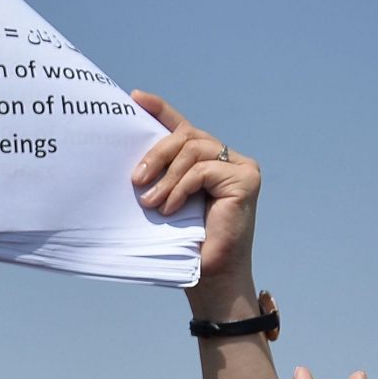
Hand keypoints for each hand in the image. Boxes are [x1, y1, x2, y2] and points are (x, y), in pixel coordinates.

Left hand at [131, 92, 260, 310]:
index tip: (135, 98)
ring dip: (167, 176)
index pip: (182, 129)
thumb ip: (159, 179)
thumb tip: (131, 164)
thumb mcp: (165, 205)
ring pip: (194, 149)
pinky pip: (203, 169)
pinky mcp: (246, 178)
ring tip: (152, 203)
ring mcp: (241, 166)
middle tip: (136, 180)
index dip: (161, 110)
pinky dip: (182, 187)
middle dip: (156, 153)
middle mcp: (227, 159)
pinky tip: (171, 208)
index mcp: (207, 163)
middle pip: (186, 136)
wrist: (210, 280)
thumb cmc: (185, 247)